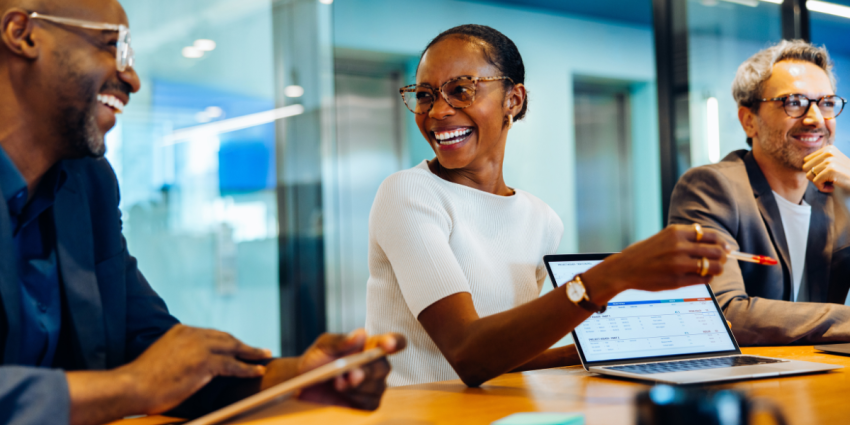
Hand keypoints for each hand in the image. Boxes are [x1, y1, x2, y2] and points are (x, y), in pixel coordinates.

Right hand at [119, 324, 271, 414]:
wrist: (131, 386)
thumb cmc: (141, 381)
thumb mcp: (162, 358)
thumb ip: (178, 355)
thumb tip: (190, 365)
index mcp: (181, 331)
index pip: (211, 334)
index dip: (227, 341)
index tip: (238, 346)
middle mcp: (191, 334)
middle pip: (225, 338)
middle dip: (243, 344)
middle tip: (259, 349)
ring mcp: (199, 347)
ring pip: (233, 348)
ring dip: (251, 353)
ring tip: (264, 356)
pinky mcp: (204, 362)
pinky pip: (233, 365)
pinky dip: (247, 368)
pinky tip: (257, 370)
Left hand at [295, 329, 405, 409]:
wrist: (303, 383)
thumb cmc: (317, 360)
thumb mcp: (324, 346)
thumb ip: (341, 341)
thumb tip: (361, 334)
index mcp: (369, 346)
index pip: (393, 341)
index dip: (395, 342)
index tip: (388, 345)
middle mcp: (376, 365)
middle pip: (384, 367)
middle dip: (367, 371)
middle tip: (350, 373)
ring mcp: (373, 385)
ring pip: (377, 387)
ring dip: (356, 386)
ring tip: (337, 383)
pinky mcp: (368, 403)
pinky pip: (370, 403)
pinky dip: (355, 399)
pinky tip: (342, 393)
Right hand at [583, 224, 727, 299]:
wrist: (625, 268)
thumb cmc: (645, 252)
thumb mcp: (665, 237)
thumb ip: (686, 237)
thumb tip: (712, 241)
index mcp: (677, 233)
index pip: (711, 235)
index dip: (722, 242)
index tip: (726, 247)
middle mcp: (679, 247)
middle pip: (716, 251)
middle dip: (723, 256)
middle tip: (722, 260)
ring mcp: (679, 264)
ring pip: (713, 266)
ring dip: (717, 269)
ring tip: (713, 270)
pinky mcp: (677, 280)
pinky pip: (703, 279)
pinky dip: (707, 278)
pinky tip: (702, 276)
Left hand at [803, 145, 849, 191]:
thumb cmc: (845, 178)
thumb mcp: (832, 165)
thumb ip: (820, 161)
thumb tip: (803, 162)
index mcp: (828, 149)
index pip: (806, 162)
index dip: (815, 172)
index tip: (829, 174)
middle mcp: (829, 151)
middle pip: (805, 168)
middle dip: (815, 177)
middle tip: (830, 179)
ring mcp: (830, 160)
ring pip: (809, 175)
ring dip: (820, 183)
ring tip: (833, 182)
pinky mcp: (831, 169)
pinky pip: (815, 182)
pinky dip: (823, 188)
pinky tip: (834, 186)